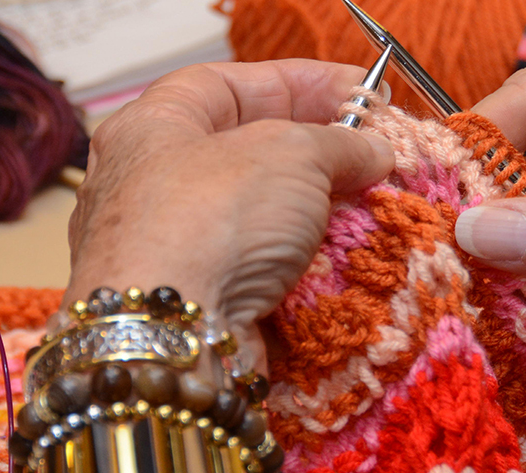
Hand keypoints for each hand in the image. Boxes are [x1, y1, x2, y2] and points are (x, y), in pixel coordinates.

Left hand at [46, 59, 393, 472]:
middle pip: (245, 152)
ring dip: (314, 213)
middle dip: (317, 152)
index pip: (232, 84)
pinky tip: (342, 260)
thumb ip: (339, 142)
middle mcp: (151, 185)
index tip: (361, 92)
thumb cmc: (212, 220)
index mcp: (154, 126)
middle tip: (375, 154)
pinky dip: (300, 264)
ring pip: (255, 216)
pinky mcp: (193, 304)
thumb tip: (372, 150)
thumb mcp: (292, 153)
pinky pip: (254, 270)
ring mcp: (170, 249)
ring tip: (371, 207)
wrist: (171, 336)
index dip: (301, 83)